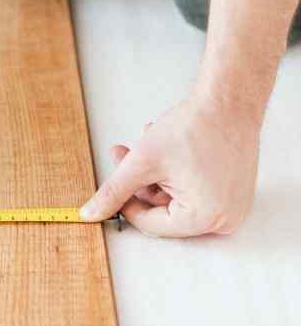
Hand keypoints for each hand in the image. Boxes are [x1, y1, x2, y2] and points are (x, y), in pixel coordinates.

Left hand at [79, 94, 261, 236]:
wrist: (228, 101)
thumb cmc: (195, 128)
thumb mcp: (142, 163)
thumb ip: (113, 192)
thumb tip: (91, 214)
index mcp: (205, 218)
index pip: (151, 224)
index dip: (126, 203)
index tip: (116, 184)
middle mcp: (225, 219)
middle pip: (163, 211)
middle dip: (140, 181)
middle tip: (123, 154)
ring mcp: (232, 206)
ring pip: (175, 198)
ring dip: (154, 173)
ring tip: (147, 142)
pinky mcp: (233, 192)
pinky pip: (193, 191)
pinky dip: (174, 172)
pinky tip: (166, 148)